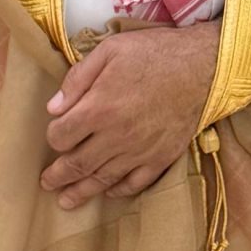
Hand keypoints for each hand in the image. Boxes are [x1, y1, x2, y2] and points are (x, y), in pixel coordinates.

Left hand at [41, 23, 220, 208]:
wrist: (205, 66)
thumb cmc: (154, 53)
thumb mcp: (109, 51)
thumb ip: (77, 79)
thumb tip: (53, 108)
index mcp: (98, 108)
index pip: (61, 136)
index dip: (53, 137)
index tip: (55, 134)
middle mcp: (116, 136)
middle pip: (77, 164)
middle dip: (58, 176)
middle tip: (46, 183)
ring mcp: (140, 150)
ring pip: (103, 178)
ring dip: (82, 191)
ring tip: (66, 200)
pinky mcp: (162, 157)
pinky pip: (136, 182)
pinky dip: (120, 190)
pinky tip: (109, 191)